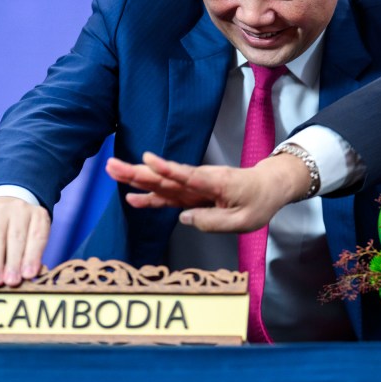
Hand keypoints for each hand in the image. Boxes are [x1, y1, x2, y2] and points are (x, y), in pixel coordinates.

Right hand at [0, 196, 50, 285]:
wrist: (4, 209)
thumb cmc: (23, 232)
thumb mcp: (32, 238)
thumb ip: (31, 255)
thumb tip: (27, 277)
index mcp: (38, 215)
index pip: (37, 237)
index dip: (33, 257)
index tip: (29, 275)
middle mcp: (20, 210)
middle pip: (16, 238)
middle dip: (14, 262)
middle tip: (12, 282)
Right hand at [105, 151, 311, 232]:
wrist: (269, 186)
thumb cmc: (259, 202)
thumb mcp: (243, 220)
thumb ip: (213, 221)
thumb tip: (184, 218)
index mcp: (216, 183)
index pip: (189, 176)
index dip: (168, 169)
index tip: (147, 159)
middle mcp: (201, 181)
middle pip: (166, 177)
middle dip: (138, 172)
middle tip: (112, 165)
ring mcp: (195, 186)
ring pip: (163, 183)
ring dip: (138, 178)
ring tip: (113, 171)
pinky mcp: (193, 192)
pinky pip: (170, 195)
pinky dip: (151, 195)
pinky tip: (132, 197)